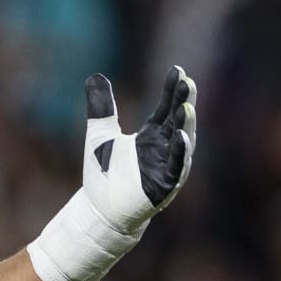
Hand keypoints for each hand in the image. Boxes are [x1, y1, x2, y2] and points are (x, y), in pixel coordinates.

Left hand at [82, 66, 196, 231]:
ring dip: (185, 124)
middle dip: (183, 102)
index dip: (172, 90)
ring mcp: (167, 166)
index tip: (177, 71)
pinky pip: (175, 166)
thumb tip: (94, 76)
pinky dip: (179, 152)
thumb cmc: (103, 174)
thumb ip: (101, 107)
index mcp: (152, 136)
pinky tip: (179, 136)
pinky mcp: (165, 185)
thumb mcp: (100, 135)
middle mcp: (164, 148)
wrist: (99, 209)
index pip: (166, 108)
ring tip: (185, 105)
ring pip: (182, 141)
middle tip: (187, 81)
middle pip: (178, 120)